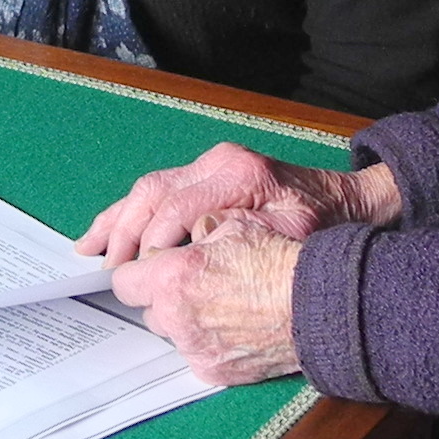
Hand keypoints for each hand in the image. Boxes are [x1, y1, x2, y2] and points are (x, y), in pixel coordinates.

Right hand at [79, 142, 400, 268]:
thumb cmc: (325, 223)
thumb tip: (200, 255)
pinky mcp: (205, 175)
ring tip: (90, 251)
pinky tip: (108, 233)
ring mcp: (208, 166)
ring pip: (147, 190)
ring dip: (117, 222)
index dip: (155, 242)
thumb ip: (249, 241)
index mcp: (237, 174)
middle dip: (125, 234)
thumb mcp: (297, 235)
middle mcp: (217, 164)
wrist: (347, 201)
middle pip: (153, 193)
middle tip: (107, 269)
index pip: (178, 206)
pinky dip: (129, 214)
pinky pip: (155, 191)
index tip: (141, 274)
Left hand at [108, 212, 306, 384]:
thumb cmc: (280, 264)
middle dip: (162, 297)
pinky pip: (194, 355)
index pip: (123, 281)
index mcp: (173, 276)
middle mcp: (176, 315)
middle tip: (194, 285)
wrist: (317, 306)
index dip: (136, 273)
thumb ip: (196, 233)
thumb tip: (183, 234)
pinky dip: (207, 344)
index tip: (147, 271)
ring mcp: (193, 347)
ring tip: (219, 305)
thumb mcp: (234, 227)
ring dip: (184, 321)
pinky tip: (232, 327)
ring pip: (171, 333)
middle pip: (147, 309)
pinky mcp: (211, 370)